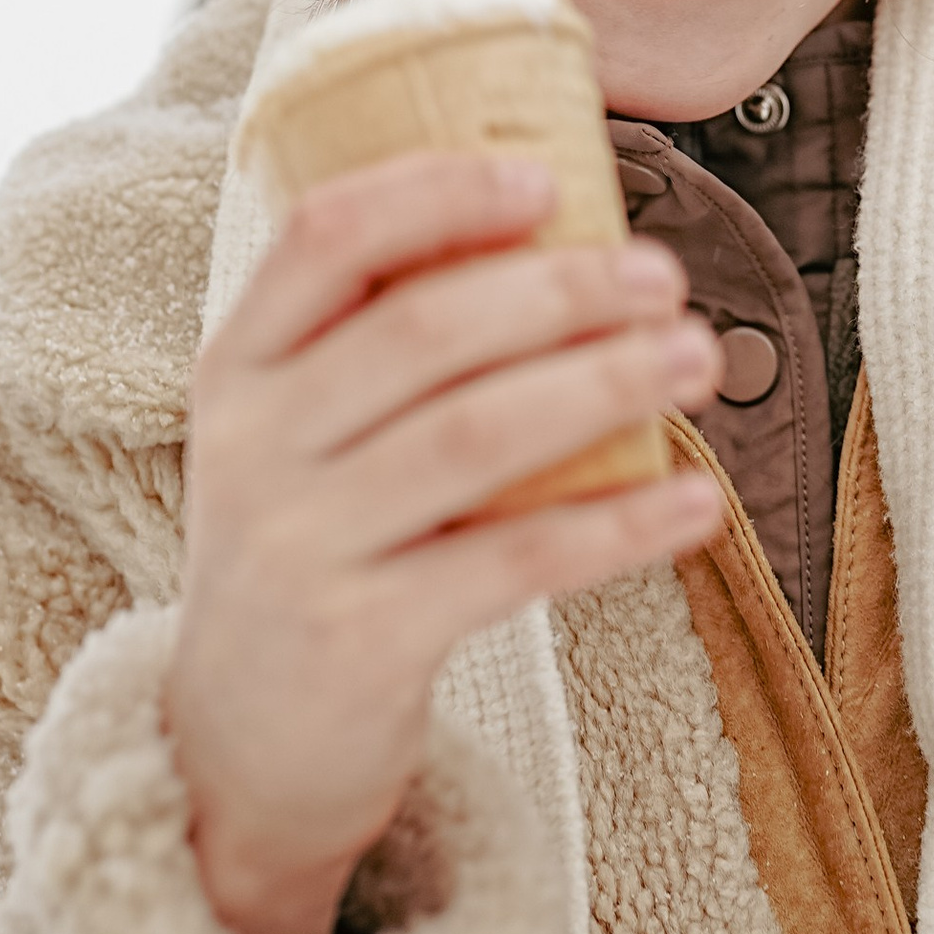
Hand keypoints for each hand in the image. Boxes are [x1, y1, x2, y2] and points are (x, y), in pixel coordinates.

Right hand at [164, 148, 722, 933]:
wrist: (236, 753)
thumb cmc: (310, 554)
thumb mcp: (297, 438)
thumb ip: (376, 346)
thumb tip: (558, 240)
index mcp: (236, 367)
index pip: (323, 235)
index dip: (438, 191)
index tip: (547, 180)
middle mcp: (250, 446)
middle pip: (423, 328)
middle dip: (563, 290)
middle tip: (663, 276)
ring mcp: (297, 547)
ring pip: (476, 434)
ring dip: (605, 383)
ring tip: (698, 357)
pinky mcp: (360, 642)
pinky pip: (513, 560)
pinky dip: (618, 524)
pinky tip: (695, 498)